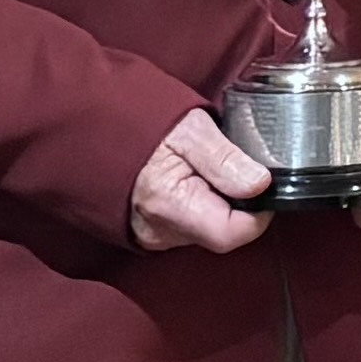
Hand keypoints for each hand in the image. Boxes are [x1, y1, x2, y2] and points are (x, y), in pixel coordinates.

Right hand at [127, 108, 275, 253]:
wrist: (97, 129)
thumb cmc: (138, 125)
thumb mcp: (189, 129)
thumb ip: (225, 158)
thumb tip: (260, 184)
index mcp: (169, 203)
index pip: (231, 233)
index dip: (258, 212)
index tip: (263, 184)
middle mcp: (160, 230)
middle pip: (223, 233)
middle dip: (238, 204)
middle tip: (230, 168)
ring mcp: (155, 236)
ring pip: (208, 230)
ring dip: (219, 204)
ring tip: (206, 170)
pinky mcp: (153, 234)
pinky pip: (191, 227)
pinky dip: (201, 206)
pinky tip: (194, 182)